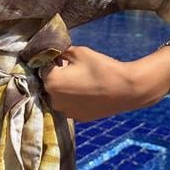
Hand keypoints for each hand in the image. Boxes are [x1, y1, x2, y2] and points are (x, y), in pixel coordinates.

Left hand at [39, 45, 169, 121]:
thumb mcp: (78, 52)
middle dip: (58, 75)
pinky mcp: (77, 117)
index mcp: (51, 82)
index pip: (43, 67)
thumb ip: (60, 51)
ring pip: (59, 96)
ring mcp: (65, 111)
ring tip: (83, 81)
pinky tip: (88, 92)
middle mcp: (54, 100)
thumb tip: (53, 53)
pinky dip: (75, 99)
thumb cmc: (102, 68)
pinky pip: (70, 105)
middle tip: (75, 69)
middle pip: (49, 83)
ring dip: (65, 88)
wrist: (126, 90)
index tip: (64, 58)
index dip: (53, 61)